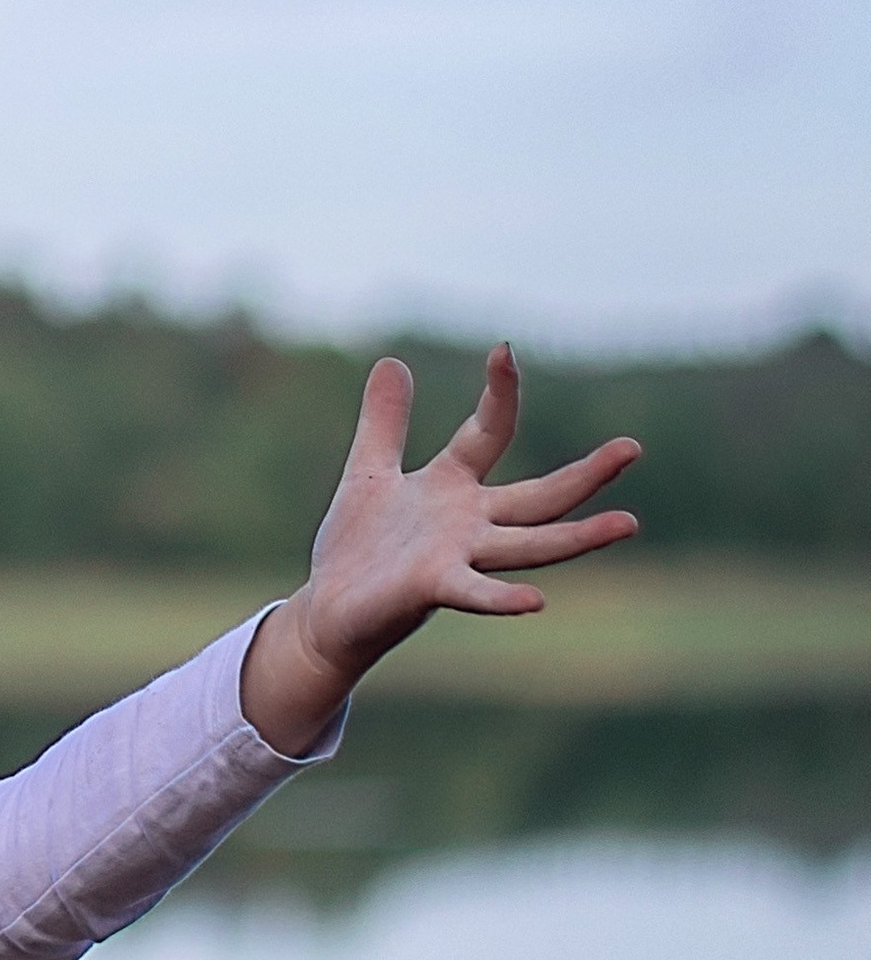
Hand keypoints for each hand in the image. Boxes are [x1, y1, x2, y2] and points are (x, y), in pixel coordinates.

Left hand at [242, 343, 639, 755]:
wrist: (326, 610)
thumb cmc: (356, 548)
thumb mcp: (369, 471)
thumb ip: (385, 422)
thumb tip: (392, 361)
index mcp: (453, 486)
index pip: (489, 431)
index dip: (499, 392)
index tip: (504, 350)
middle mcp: (469, 523)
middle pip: (539, 496)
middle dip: (586, 474)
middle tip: (633, 448)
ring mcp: (457, 557)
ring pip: (529, 544)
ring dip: (579, 537)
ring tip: (629, 523)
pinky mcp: (431, 588)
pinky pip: (473, 592)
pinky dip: (502, 597)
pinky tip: (536, 600)